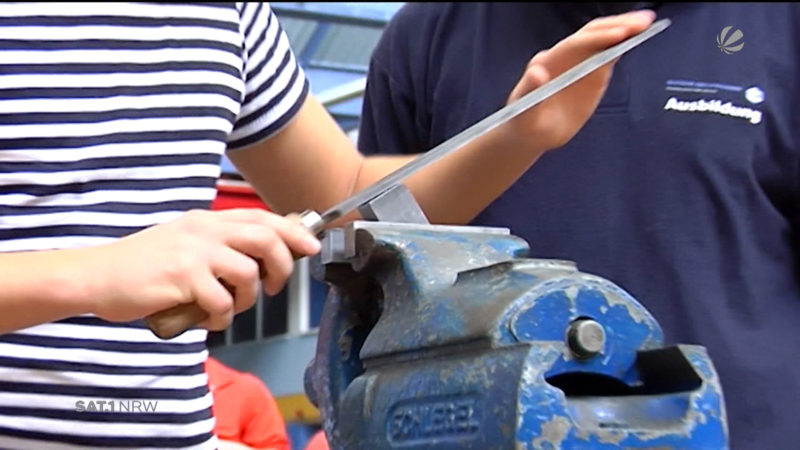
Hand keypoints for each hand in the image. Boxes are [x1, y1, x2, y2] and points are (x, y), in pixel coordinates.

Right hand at [83, 208, 320, 330]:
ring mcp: (193, 253)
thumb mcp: (184, 241)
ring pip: (248, 272)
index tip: (311, 247)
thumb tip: (261, 257)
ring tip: (232, 307)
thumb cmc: (143, 265)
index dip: (293, 232)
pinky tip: (210, 318)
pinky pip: (222, 301)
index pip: (263, 217)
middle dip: (281, 266)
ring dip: (249, 297)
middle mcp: (204, 231)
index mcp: (207, 220)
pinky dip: (223, 317)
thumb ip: (219, 244)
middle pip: (265, 239)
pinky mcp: (182, 278)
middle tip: (274, 287)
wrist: (97, 275)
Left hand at [504, 10, 655, 151]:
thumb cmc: (524, 121)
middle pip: (592, 35)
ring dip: (624, 30)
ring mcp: (580, 64)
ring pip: (603, 41)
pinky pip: (608, 56)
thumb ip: (528, 91)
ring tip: (647, 23)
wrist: (530, 133)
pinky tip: (639, 37)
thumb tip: (536, 71)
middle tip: (642, 22)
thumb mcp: (523, 112)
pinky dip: (623, 45)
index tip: (619, 35)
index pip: (576, 44)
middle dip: (616, 26)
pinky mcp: (591, 74)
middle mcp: (565, 57)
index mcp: (549, 61)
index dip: (597, 38)